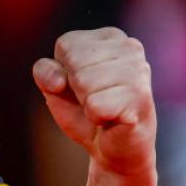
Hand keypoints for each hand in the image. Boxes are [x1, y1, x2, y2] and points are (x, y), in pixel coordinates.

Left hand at [32, 28, 156, 181]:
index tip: (81, 85)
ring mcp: (139, 71)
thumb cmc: (84, 111)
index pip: (66, 44)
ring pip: (84, 82)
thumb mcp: (54, 86)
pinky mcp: (141, 98)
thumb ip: (44, 71)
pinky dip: (97, 116)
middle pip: (74, 61)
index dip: (63, 71)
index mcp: (110, 36)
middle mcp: (130, 47)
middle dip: (76, 87)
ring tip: (105, 107)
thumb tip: (58, 80)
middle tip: (94, 99)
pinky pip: (96, 105)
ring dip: (87, 103)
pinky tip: (112, 118)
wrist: (111, 149)